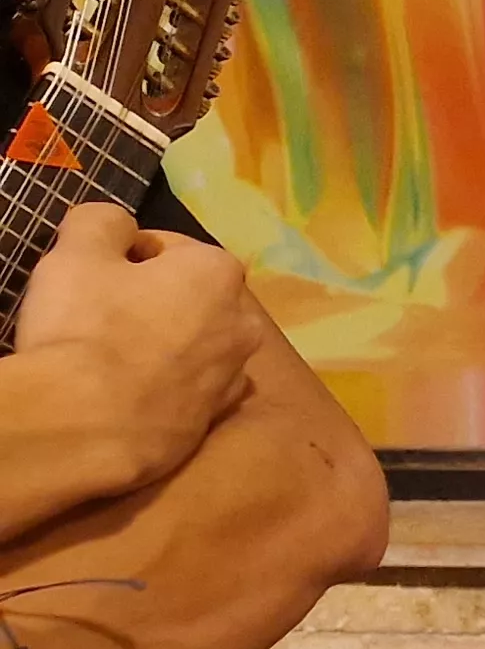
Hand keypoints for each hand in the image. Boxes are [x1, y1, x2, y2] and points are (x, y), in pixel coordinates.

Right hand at [15, 203, 261, 498]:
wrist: (88, 425)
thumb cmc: (87, 327)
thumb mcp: (78, 252)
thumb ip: (102, 224)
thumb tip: (119, 227)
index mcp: (219, 272)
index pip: (170, 248)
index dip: (127, 255)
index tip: (95, 273)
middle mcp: (243, 322)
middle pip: (190, 297)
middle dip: (153, 299)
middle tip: (102, 313)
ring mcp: (232, 376)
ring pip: (194, 345)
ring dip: (162, 343)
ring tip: (113, 355)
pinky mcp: (212, 421)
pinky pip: (187, 390)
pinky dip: (164, 386)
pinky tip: (130, 392)